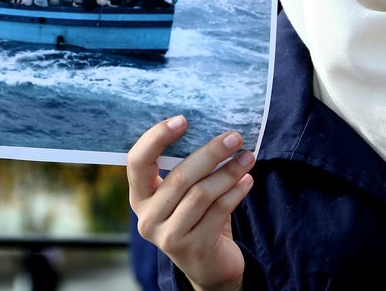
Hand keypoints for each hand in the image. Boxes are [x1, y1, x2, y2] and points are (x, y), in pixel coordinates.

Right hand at [127, 116, 254, 290]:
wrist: (209, 266)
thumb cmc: (198, 218)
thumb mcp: (184, 194)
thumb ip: (188, 168)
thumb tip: (214, 128)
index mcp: (140, 197)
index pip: (137, 162)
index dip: (157, 138)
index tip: (183, 119)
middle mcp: (147, 218)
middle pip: (179, 176)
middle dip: (210, 152)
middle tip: (234, 137)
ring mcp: (168, 236)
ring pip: (201, 194)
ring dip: (229, 172)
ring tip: (248, 157)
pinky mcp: (194, 247)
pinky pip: (219, 211)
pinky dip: (235, 192)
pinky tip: (247, 181)